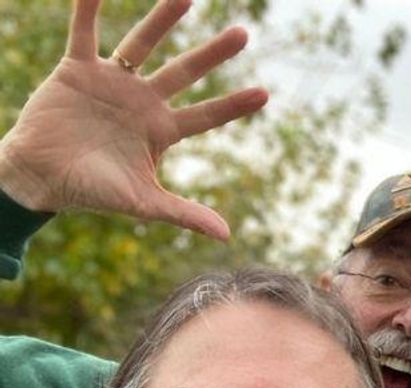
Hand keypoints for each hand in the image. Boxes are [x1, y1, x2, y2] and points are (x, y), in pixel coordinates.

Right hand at [0, 0, 267, 239]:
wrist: (40, 180)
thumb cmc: (93, 193)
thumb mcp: (144, 203)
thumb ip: (184, 213)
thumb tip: (228, 236)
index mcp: (162, 131)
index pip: (207, 115)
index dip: (233, 105)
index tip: (265, 94)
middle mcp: (142, 101)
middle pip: (185, 72)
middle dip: (213, 54)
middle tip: (243, 33)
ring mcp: (112, 82)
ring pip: (143, 44)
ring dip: (163, 20)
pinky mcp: (77, 70)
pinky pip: (85, 32)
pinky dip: (89, 8)